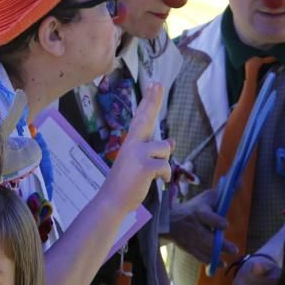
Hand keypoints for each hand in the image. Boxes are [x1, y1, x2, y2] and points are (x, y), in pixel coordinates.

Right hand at [104, 83, 172, 212]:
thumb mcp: (140, 164)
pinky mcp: (145, 166)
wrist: (112, 201)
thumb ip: (154, 151)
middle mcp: (133, 144)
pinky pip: (166, 166)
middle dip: (153, 100)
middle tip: (158, 83)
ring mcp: (138, 154)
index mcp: (130, 142)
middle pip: (146, 118)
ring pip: (165, 148)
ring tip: (152, 174)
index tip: (154, 84)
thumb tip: (171, 140)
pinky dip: (165, 176)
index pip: (141, 117)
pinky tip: (157, 181)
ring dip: (164, 162)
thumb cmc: (126, 184)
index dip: (149, 101)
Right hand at [166, 186, 234, 262]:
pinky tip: (220, 264)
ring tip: (228, 257)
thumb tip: (238, 182)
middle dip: (220, 244)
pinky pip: (200, 257)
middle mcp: (194, 227)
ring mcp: (191, 240)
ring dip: (217, 255)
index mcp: (198, 212)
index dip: (215, 221)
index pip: (206, 217)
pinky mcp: (190, 249)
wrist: (169, 221)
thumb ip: (221, 194)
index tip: (225, 224)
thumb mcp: (205, 198)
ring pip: (204, 249)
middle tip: (234, 249)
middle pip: (206, 237)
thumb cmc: (193, 207)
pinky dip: (210, 262)